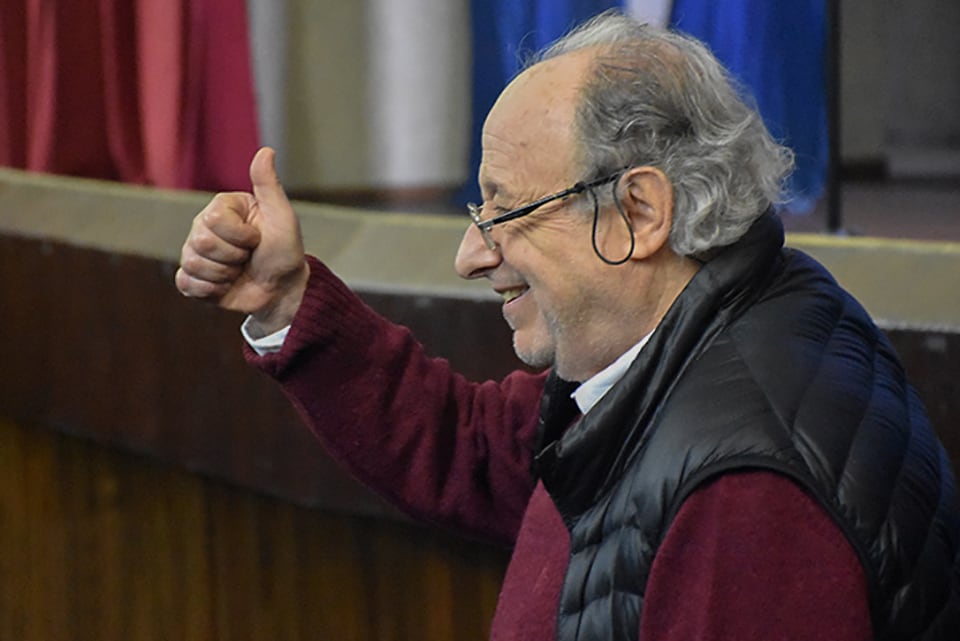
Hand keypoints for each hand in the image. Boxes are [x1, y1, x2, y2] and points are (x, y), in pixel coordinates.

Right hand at [175, 147, 308, 333]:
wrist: (282, 289)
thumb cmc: (284, 251)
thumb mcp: (282, 217)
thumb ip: (268, 185)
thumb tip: (266, 150)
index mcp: (222, 208)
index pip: (214, 219)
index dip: (241, 236)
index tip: (257, 239)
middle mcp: (203, 226)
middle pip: (201, 242)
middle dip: (233, 257)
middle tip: (248, 257)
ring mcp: (195, 252)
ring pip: (193, 264)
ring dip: (224, 275)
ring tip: (239, 271)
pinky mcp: (193, 278)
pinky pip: (185, 283)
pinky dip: (209, 290)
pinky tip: (225, 286)